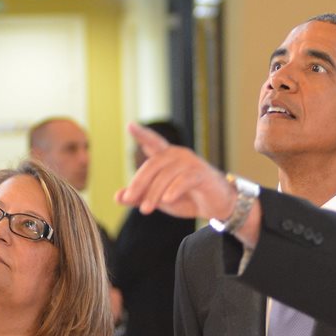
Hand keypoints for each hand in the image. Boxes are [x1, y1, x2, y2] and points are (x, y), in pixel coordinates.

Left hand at [115, 123, 236, 221]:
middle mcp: (178, 155)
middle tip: (129, 199)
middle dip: (139, 182)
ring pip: (166, 174)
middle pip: (153, 164)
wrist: (217, 206)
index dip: (142, 134)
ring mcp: (191, 163)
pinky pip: (184, 179)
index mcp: (166, 158)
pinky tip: (167, 200)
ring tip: (146, 209)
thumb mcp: (159, 200)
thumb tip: (117, 197)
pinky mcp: (202, 174)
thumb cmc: (188, 198)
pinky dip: (174, 190)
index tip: (130, 126)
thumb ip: (140, 197)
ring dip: (154, 192)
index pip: (152, 142)